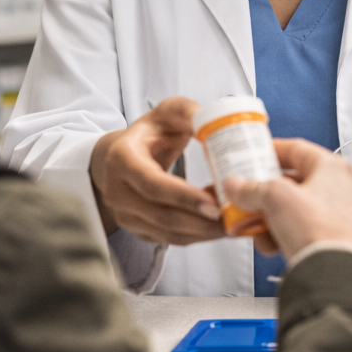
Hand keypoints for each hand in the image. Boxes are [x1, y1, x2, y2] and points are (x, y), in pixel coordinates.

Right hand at [90, 98, 223, 244]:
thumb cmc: (150, 133)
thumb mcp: (167, 113)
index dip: (184, 197)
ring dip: (203, 232)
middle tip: (234, 217)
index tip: (215, 204)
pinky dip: (197, 236)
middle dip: (201, 221)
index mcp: (121, 159)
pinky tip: (217, 226)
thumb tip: (215, 121)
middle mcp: (117, 191)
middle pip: (162, 215)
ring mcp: (124, 214)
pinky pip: (169, 240)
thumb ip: (190, 112)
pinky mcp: (137, 230)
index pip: (152, 184)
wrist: (120, 156)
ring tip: (233, 222)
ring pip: (167, 233)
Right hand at [224, 139, 351, 261]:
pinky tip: (268, 242)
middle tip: (244, 193)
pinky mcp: (324, 238)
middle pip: (289, 182)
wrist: (333, 274)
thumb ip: (250, 188)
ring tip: (252, 223)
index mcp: (330, 167)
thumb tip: (236, 186)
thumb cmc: (322, 232)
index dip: (268, 151)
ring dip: (266, 216)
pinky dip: (277, 234)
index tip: (251, 155)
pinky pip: (294, 229)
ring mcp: (331, 214)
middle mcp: (335, 188)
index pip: (294, 148)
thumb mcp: (276, 198)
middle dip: (261, 192)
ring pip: (289, 208)